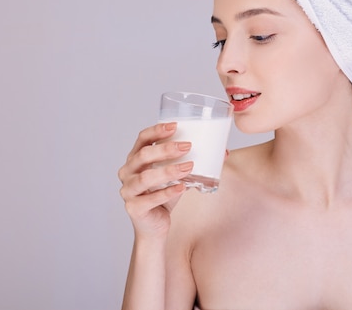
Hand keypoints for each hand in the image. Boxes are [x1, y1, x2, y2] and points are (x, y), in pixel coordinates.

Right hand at [118, 122, 192, 237]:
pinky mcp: (134, 208)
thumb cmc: (164, 196)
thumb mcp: (176, 176)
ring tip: (188, 167)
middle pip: (143, 155)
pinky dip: (168, 192)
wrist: (155, 226)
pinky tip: (183, 187)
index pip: (142, 138)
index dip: (157, 130)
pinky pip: (151, 199)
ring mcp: (128, 191)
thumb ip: (191, 162)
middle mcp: (127, 172)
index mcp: (135, 159)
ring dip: (168, 170)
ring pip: (146, 177)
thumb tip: (224, 152)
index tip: (175, 126)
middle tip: (187, 146)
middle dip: (165, 149)